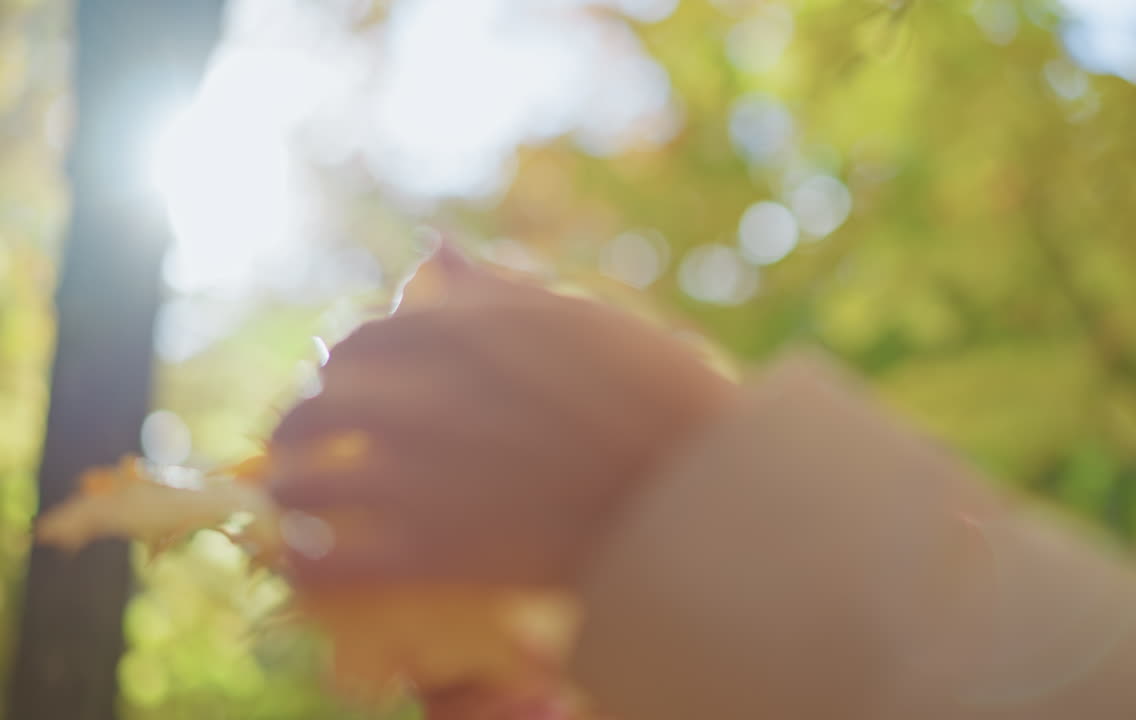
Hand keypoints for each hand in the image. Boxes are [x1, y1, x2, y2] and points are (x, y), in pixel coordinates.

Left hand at [269, 246, 733, 585]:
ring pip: (303, 483)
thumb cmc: (656, 398)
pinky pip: (331, 563)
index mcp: (455, 333)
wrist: (694, 490)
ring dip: (292, 495)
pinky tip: (317, 566)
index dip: (346, 372)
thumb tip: (435, 246)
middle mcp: (418, 396)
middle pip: (315, 411)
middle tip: (312, 451)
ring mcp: (417, 476)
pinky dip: (312, 565)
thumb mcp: (581, 321)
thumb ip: (495, 290)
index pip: (359, 345)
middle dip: (302, 431)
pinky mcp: (429, 551)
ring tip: (299, 510)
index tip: (351, 391)